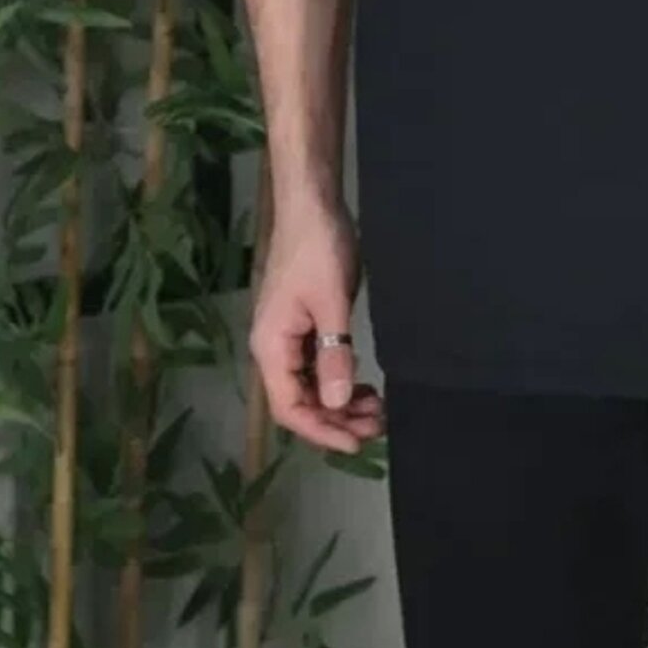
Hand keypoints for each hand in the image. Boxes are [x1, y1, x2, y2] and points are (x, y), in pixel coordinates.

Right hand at [249, 197, 384, 455]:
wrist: (311, 204)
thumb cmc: (318, 248)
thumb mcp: (331, 301)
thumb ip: (334, 352)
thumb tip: (336, 404)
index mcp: (271, 347)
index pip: (290, 408)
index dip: (322, 431)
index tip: (356, 443)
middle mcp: (273, 347)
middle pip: (300, 401)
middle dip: (336, 419)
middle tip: (376, 425)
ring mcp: (287, 335)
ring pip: (310, 385)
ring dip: (339, 401)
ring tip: (375, 408)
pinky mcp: (302, 323)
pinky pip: (317, 364)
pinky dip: (338, 378)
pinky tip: (361, 383)